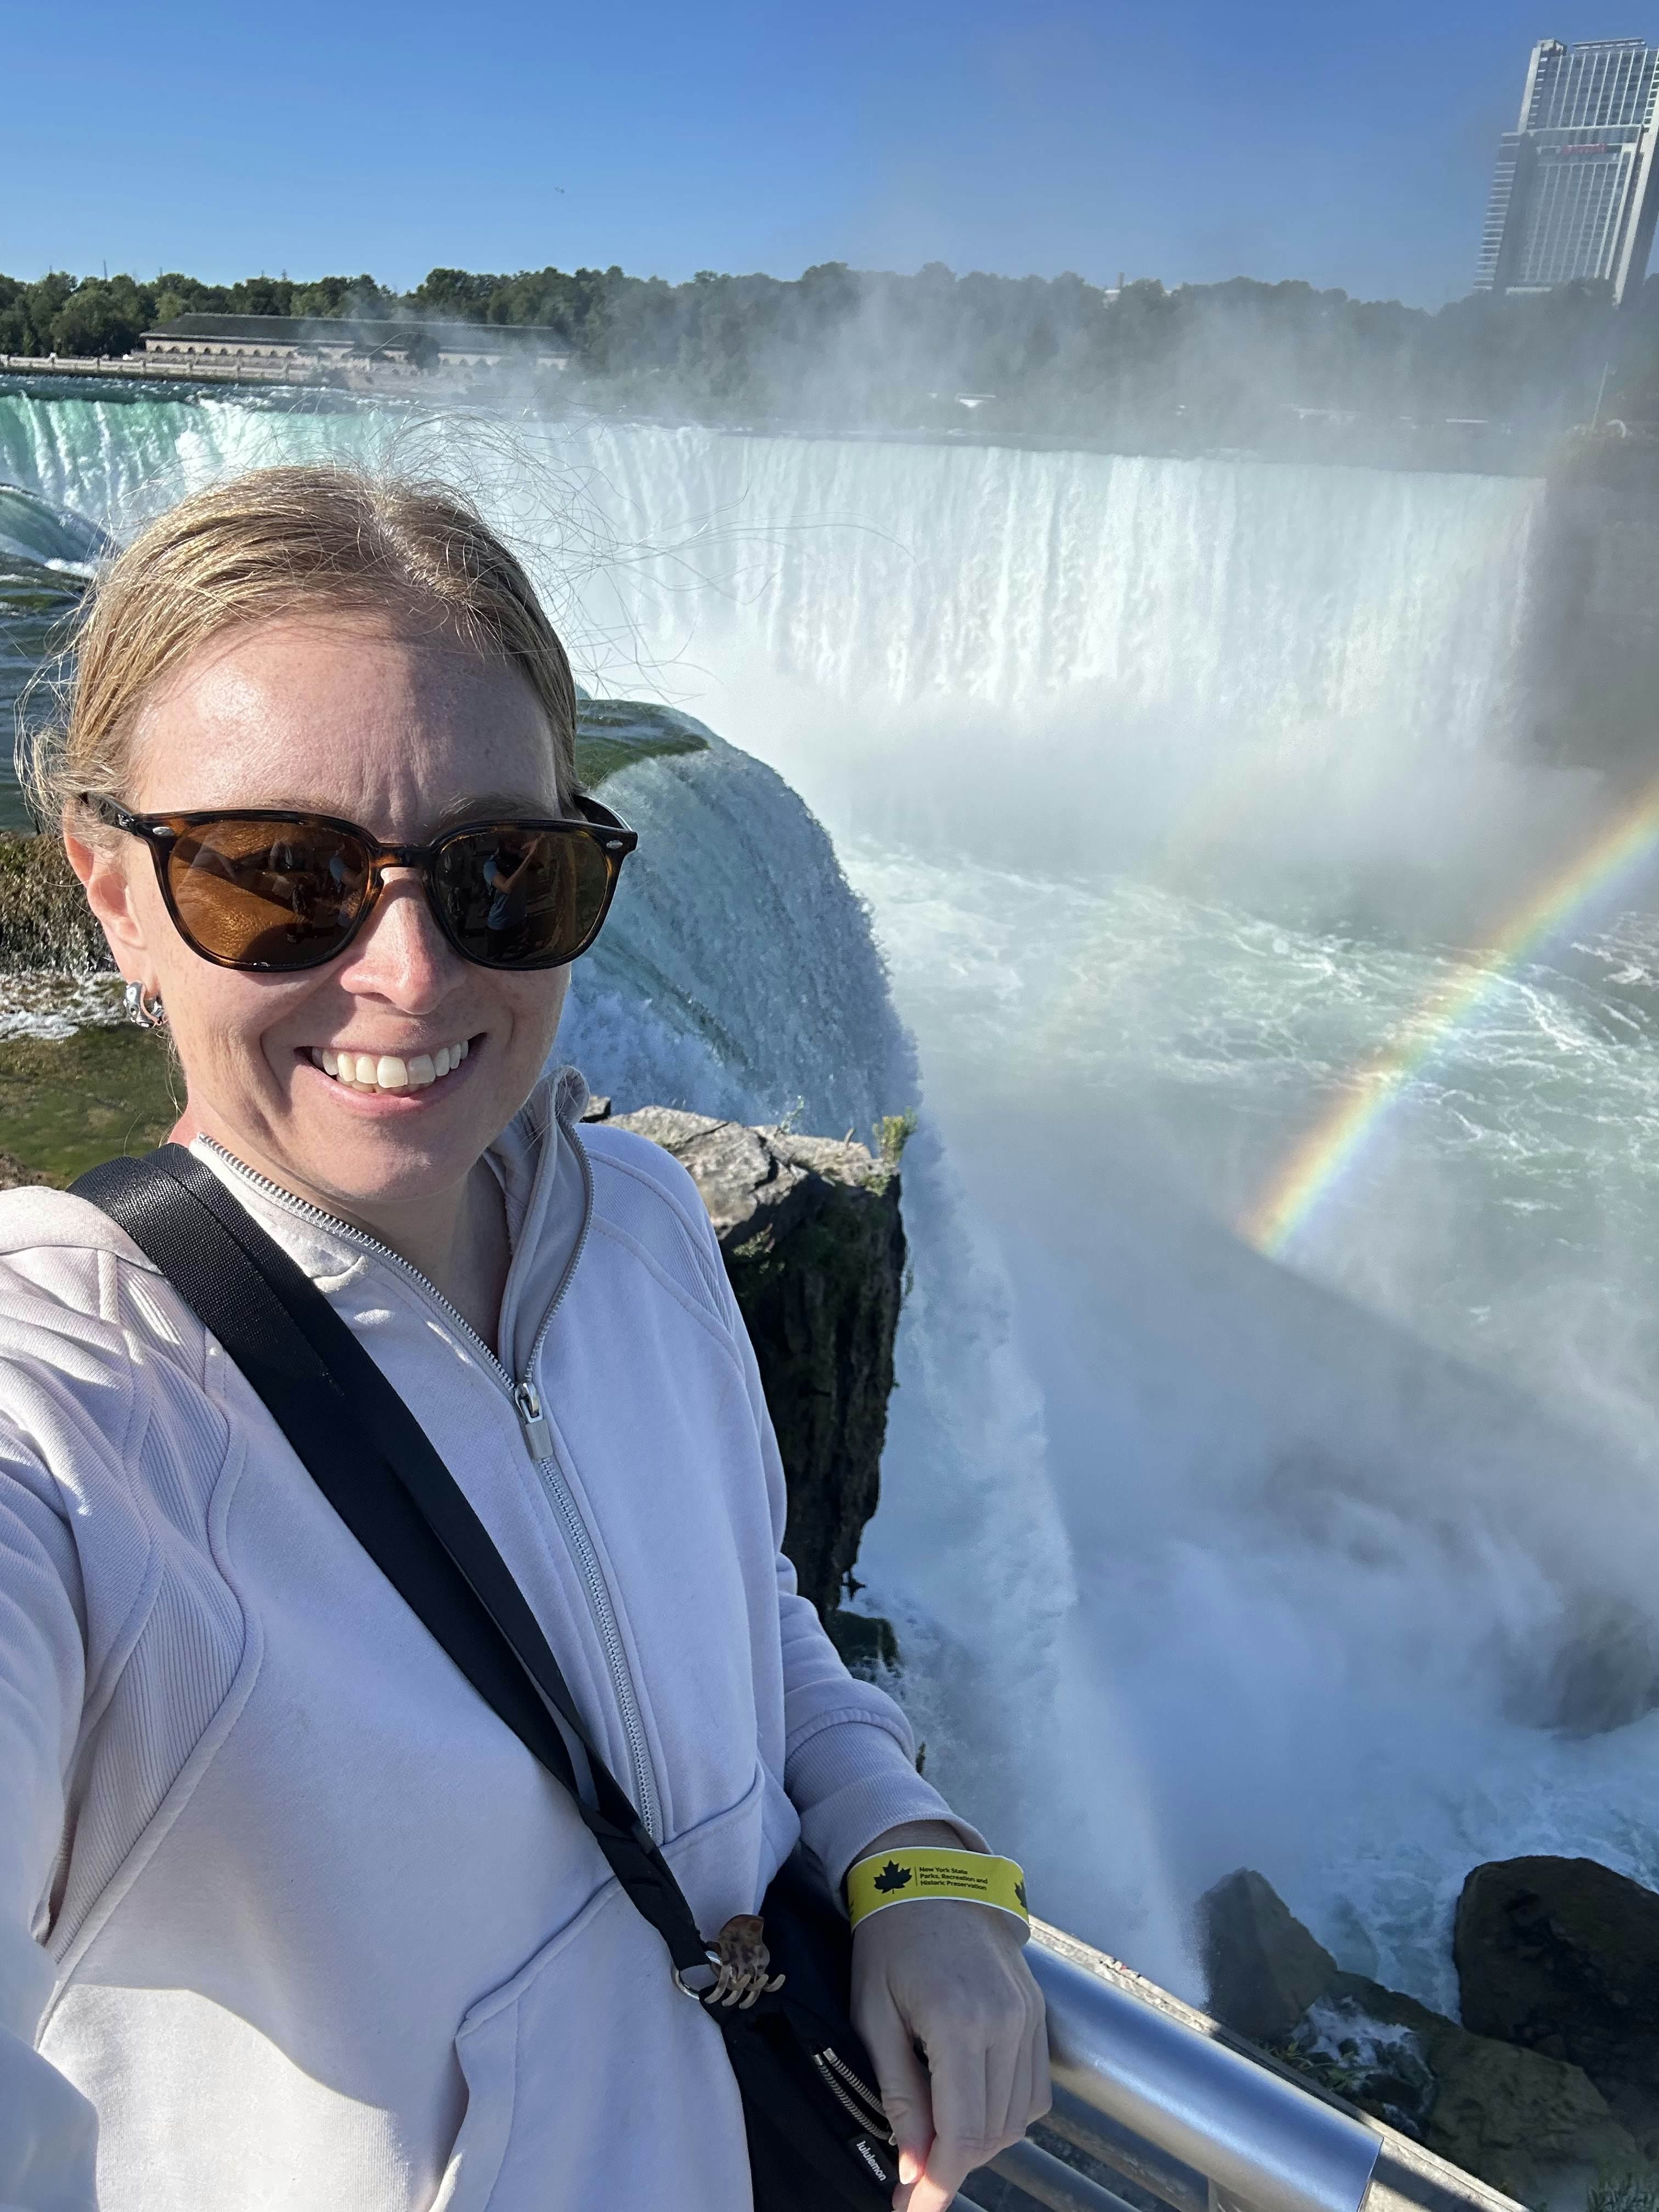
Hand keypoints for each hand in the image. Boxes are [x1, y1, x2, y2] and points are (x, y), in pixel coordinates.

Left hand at [848, 1823, 1049, 2211]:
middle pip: (994, 2133)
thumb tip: (913, 2167)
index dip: (941, 2183)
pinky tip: (972, 2108)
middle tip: (916, 2182)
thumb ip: (898, 2095)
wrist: (928, 1881)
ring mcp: (1029, 2017)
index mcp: (959, 2022)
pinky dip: (1007, 2115)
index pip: (963, 2132)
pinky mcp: (1038, 2013)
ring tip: (939, 2143)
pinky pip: (1034, 2089)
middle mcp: (1006, 2023)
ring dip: (981, 2144)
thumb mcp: (874, 2017)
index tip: (915, 2210)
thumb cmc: (888, 1945)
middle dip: (955, 2168)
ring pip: (1019, 2119)